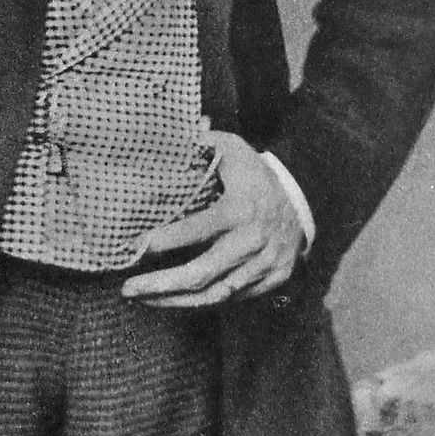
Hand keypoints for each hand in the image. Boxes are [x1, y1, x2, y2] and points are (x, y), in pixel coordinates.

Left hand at [120, 130, 304, 308]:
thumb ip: (203, 143)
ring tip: (143, 299)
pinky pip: (232, 299)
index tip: (136, 246)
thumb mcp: (234, 150)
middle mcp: (252, 243)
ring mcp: (264, 267)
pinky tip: (174, 299)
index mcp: (239, 210)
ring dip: (175, 301)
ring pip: (215, 295)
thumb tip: (173, 134)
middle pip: (201, 274)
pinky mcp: (271, 281)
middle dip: (161, 285)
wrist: (306, 201)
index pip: (198, 229)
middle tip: (128, 289)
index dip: (166, 240)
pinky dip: (201, 301)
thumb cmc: (257, 175)